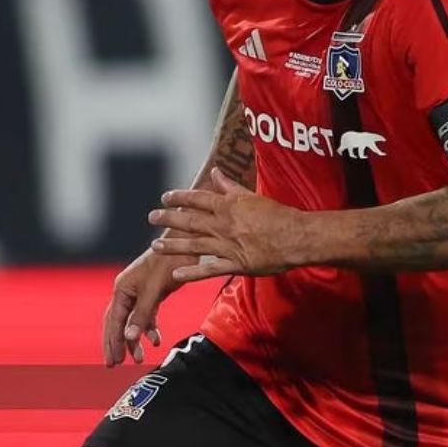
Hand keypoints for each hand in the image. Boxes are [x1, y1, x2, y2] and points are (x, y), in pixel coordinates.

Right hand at [102, 248, 187, 366]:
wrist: (187, 243)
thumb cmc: (169, 262)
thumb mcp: (155, 290)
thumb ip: (142, 314)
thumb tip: (129, 337)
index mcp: (122, 288)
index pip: (114, 321)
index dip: (113, 342)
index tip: (113, 362)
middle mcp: (127, 290)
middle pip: (118, 322)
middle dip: (117, 343)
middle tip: (115, 365)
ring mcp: (139, 291)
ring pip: (132, 320)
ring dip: (134, 339)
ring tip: (139, 358)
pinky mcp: (153, 292)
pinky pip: (146, 314)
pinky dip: (149, 327)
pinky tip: (156, 339)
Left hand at [148, 167, 304, 281]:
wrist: (295, 237)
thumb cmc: (277, 215)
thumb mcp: (252, 196)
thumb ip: (230, 186)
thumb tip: (216, 171)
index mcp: (229, 206)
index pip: (198, 199)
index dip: (180, 197)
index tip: (165, 197)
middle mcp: (224, 225)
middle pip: (190, 221)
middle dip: (168, 218)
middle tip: (152, 217)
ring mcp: (227, 245)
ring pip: (194, 245)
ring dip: (172, 246)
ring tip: (155, 246)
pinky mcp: (235, 264)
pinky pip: (209, 269)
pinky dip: (192, 272)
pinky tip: (176, 274)